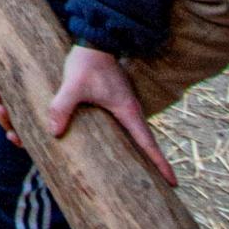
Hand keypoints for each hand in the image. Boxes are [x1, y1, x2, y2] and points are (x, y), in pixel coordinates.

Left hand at [49, 44, 176, 183]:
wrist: (93, 39)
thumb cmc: (87, 62)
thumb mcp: (73, 84)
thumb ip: (63, 106)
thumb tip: (54, 132)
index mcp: (127, 110)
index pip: (148, 143)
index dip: (161, 164)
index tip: (174, 184)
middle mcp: (130, 111)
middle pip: (146, 144)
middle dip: (156, 166)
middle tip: (165, 189)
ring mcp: (124, 106)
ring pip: (137, 136)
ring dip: (143, 153)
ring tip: (146, 176)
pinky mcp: (115, 101)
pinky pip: (127, 127)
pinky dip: (131, 141)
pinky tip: (123, 150)